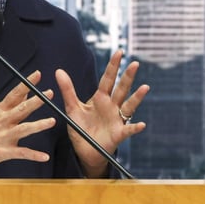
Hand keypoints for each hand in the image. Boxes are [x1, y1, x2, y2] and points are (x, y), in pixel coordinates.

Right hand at [0, 70, 56, 174]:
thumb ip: (9, 105)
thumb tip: (25, 93)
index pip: (14, 94)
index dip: (26, 84)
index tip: (37, 74)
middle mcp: (1, 122)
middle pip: (21, 109)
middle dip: (36, 101)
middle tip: (49, 94)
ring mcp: (2, 137)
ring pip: (23, 129)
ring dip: (38, 125)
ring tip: (52, 121)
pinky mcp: (3, 152)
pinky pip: (21, 153)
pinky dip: (34, 156)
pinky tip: (44, 157)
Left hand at [55, 50, 148, 177]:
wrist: (84, 151)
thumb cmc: (81, 128)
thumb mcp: (72, 108)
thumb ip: (67, 90)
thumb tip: (59, 70)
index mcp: (100, 98)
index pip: (108, 79)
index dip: (113, 66)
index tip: (119, 52)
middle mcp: (111, 106)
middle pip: (121, 89)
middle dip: (127, 77)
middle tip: (134, 63)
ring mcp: (117, 119)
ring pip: (128, 106)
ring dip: (137, 97)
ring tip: (145, 88)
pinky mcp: (118, 134)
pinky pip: (128, 130)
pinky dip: (135, 127)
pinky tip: (141, 124)